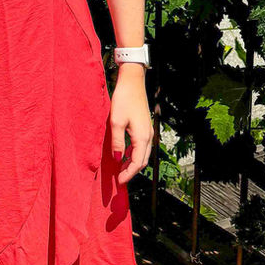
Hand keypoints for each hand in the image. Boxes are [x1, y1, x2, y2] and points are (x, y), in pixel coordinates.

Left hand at [109, 67, 152, 184]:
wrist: (133, 82)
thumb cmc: (123, 100)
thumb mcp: (115, 122)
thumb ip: (117, 142)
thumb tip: (118, 159)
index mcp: (142, 137)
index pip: (137, 163)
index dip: (128, 174)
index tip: (119, 182)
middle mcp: (148, 137)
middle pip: (142, 161)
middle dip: (131, 171)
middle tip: (119, 179)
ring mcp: (148, 131)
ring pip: (143, 154)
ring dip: (133, 163)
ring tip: (120, 169)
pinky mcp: (145, 127)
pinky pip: (141, 146)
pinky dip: (134, 154)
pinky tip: (124, 154)